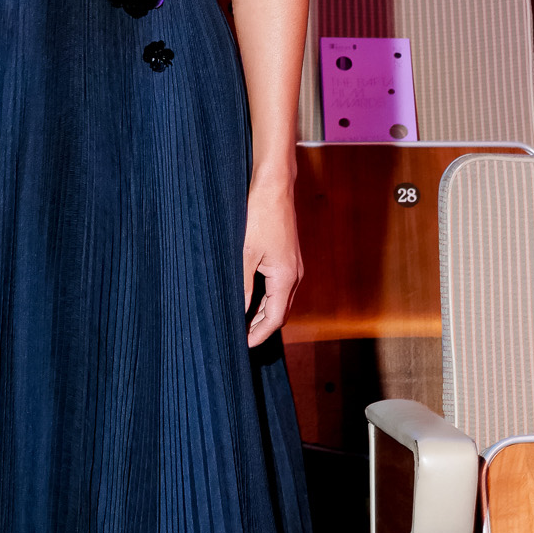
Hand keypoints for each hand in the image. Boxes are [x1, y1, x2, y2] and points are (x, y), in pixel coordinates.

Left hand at [242, 168, 301, 347]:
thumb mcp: (245, 254)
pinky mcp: (289, 259)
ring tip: (241, 322)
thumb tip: (238, 312)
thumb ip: (242, 287)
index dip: (259, 335)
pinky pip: (280, 288)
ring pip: (280, 301)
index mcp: (286, 277)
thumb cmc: (259, 216)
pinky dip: (266, 299)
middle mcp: (295, 275)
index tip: (243, 345)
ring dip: (263, 314)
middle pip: (280, 313)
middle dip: (261, 328)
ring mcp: (294, 267)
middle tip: (239, 338)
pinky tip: (249, 299)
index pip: (275, 319)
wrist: (274, 188)